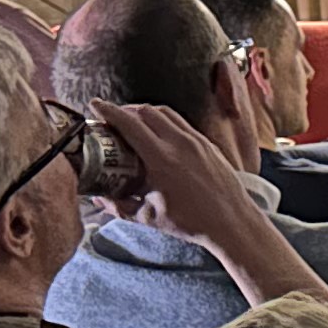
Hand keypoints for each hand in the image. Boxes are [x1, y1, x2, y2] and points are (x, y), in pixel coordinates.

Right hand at [93, 101, 259, 243]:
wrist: (232, 223)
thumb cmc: (191, 223)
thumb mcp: (149, 217)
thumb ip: (120, 206)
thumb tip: (99, 198)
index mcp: (161, 159)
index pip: (129, 123)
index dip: (109, 111)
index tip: (95, 104)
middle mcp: (179, 143)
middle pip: (146, 111)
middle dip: (125, 110)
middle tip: (113, 118)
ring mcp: (196, 141)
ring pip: (165, 113)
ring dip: (146, 112)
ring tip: (134, 121)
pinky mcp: (208, 144)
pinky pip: (181, 123)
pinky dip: (165, 120)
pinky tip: (159, 132)